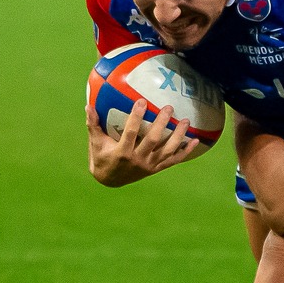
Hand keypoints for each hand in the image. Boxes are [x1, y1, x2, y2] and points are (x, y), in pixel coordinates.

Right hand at [86, 101, 207, 185]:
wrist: (109, 181)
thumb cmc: (101, 157)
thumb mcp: (95, 142)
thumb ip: (93, 124)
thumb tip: (88, 104)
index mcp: (122, 152)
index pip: (131, 133)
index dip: (136, 117)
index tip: (141, 101)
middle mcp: (137, 160)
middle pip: (153, 140)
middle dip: (161, 123)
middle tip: (169, 107)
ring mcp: (148, 166)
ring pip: (166, 150)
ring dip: (177, 136)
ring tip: (185, 120)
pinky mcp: (156, 169)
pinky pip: (173, 161)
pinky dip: (185, 152)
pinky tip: (195, 141)